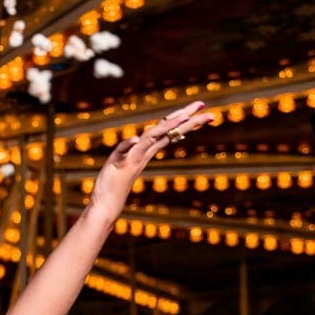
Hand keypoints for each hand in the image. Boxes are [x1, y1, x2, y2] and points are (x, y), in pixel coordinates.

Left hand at [88, 100, 215, 217]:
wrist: (106, 206)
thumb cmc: (113, 186)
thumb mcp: (122, 162)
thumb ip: (129, 150)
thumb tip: (136, 138)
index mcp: (145, 151)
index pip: (168, 132)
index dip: (184, 119)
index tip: (201, 108)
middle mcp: (143, 154)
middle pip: (167, 132)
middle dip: (188, 120)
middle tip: (209, 111)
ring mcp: (132, 159)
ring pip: (151, 138)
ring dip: (167, 127)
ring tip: (184, 116)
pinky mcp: (118, 164)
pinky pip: (123, 151)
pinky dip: (129, 143)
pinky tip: (135, 138)